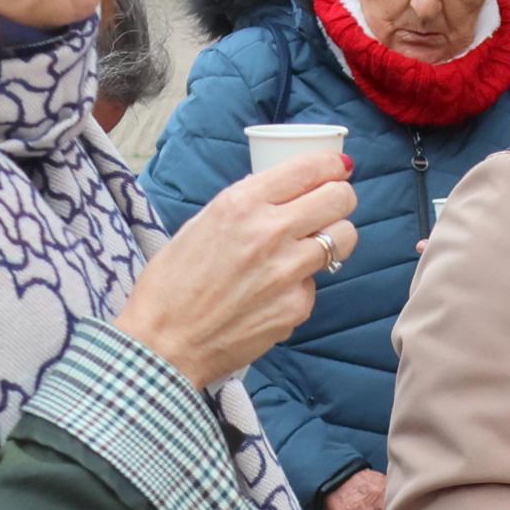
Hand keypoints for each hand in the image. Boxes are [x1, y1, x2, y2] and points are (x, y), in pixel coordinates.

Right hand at [115, 148, 352, 387]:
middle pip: (340, 199)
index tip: (337, 169)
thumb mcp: (200, 224)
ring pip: (343, 238)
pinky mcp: (297, 306)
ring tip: (309, 248)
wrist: (165, 343)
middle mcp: (270, 232)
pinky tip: (273, 293)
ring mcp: (288, 271)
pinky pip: (316, 283)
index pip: (310, 168)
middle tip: (330, 207)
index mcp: (241, 204)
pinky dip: (302, 284)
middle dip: (339, 198)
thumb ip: (244, 204)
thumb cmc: (172, 285)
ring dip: (332, 239)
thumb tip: (277, 189)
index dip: (331, 165)